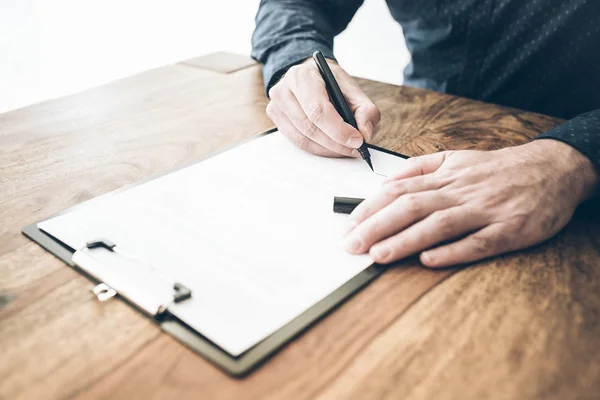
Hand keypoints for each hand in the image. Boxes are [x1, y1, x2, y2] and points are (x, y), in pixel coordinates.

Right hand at [266, 58, 380, 156]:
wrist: (311, 77)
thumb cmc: (330, 83)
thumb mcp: (352, 89)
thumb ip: (365, 110)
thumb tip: (365, 133)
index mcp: (302, 76)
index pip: (317, 109)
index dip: (338, 129)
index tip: (357, 140)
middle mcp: (283, 90)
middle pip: (310, 127)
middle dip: (336, 143)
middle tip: (355, 148)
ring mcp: (276, 106)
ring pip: (303, 139)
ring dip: (328, 149)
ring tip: (346, 149)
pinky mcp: (276, 120)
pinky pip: (298, 143)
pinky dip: (318, 149)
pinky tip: (332, 147)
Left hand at [344, 139, 597, 266]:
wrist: (552, 168)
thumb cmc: (497, 169)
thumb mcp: (456, 157)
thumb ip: (420, 167)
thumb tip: (386, 181)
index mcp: (445, 176)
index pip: (399, 191)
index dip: (371, 209)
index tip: (349, 226)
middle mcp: (460, 191)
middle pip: (412, 206)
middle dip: (377, 226)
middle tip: (352, 245)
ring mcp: (484, 210)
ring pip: (439, 224)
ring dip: (405, 240)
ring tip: (378, 254)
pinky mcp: (509, 229)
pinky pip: (478, 242)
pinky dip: (452, 251)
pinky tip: (428, 260)